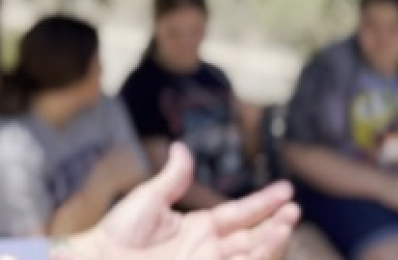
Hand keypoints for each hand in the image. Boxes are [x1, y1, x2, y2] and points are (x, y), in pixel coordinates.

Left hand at [57, 143, 299, 259]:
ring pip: (250, 255)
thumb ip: (173, 178)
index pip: (239, 214)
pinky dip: (256, 259)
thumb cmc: (118, 232)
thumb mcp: (148, 199)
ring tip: (288, 224)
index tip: (286, 190)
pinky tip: (267, 247)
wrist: (102, 258)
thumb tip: (182, 148)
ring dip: (270, 242)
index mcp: (199, 227)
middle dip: (275, 224)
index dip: (263, 203)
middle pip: (252, 236)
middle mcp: (209, 248)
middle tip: (294, 209)